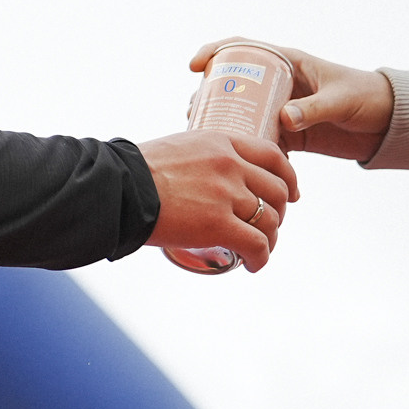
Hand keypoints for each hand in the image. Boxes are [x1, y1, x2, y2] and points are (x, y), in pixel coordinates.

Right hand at [139, 129, 298, 272]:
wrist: (117, 189)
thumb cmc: (135, 172)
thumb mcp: (178, 150)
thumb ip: (202, 159)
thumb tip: (204, 178)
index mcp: (221, 143)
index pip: (273, 156)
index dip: (289, 178)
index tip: (291, 194)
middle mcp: (230, 165)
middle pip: (277, 191)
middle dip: (279, 213)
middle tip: (268, 227)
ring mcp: (227, 194)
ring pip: (270, 221)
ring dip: (268, 240)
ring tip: (257, 251)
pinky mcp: (219, 224)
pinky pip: (257, 245)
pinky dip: (260, 259)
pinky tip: (251, 265)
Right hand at [187, 38, 394, 160]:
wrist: (390, 125)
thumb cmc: (368, 98)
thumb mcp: (340, 100)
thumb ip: (313, 109)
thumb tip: (284, 120)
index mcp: (289, 63)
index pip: (243, 48)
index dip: (215, 52)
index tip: (195, 66)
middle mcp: (280, 85)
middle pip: (233, 84)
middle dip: (208, 96)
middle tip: (194, 113)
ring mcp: (282, 110)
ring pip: (242, 113)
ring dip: (222, 123)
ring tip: (206, 137)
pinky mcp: (289, 134)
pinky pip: (259, 139)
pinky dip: (246, 148)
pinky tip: (234, 159)